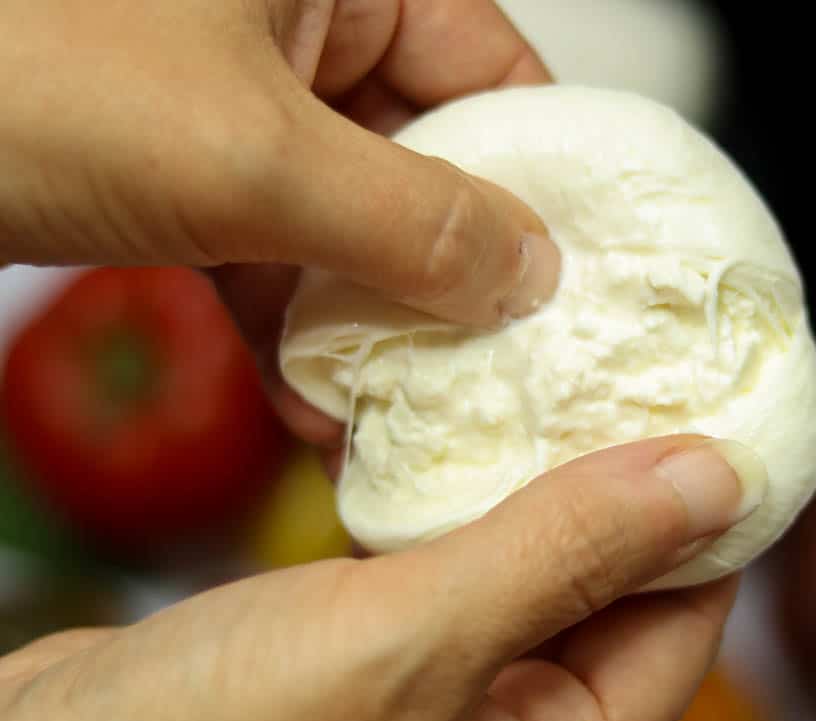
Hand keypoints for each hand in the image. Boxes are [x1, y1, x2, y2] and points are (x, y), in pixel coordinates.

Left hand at [0, 0, 561, 447]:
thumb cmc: (16, 71)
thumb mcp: (245, 155)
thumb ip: (407, 218)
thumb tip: (527, 269)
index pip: (495, 67)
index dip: (544, 178)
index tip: (576, 276)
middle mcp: (297, 21)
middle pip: (428, 155)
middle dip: (453, 270)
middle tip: (497, 360)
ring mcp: (236, 95)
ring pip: (350, 215)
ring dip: (373, 317)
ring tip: (409, 405)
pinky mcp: (182, 164)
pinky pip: (274, 245)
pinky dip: (294, 324)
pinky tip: (317, 402)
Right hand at [0, 436, 756, 720]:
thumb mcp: (413, 645)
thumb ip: (564, 556)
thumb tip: (713, 480)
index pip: (683, 630)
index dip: (711, 521)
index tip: (719, 413)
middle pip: (609, 593)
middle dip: (622, 488)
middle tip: (636, 370)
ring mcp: (430, 698)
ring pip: (522, 570)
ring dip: (533, 481)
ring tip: (555, 376)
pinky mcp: (359, 657)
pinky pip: (441, 565)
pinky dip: (451, 498)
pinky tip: (448, 427)